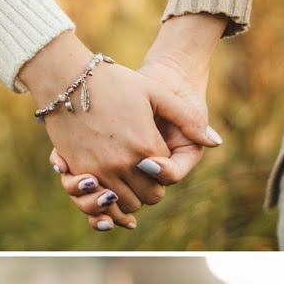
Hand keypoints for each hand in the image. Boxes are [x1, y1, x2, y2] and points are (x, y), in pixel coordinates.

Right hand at [22, 31, 219, 214]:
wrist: (68, 78)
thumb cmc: (115, 82)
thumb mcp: (157, 94)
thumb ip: (189, 119)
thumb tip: (216, 142)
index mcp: (145, 147)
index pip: (164, 178)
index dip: (163, 169)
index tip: (156, 156)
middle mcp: (121, 165)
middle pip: (147, 197)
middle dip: (149, 188)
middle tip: (145, 172)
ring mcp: (96, 170)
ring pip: (122, 204)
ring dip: (128, 197)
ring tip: (127, 180)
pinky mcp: (75, 170)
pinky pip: (93, 201)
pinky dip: (102, 202)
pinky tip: (106, 192)